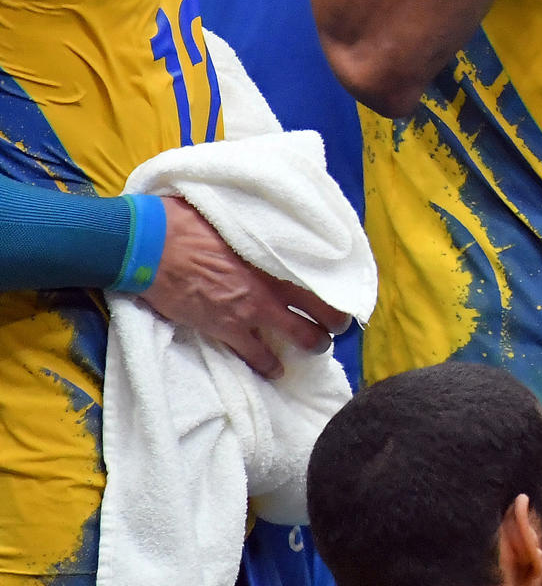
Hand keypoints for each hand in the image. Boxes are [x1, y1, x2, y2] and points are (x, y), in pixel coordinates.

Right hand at [138, 196, 349, 378]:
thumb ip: (262, 223)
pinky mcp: (225, 328)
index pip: (323, 276)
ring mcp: (250, 310)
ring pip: (299, 336)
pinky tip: (275, 370)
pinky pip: (255, 354)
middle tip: (336, 328)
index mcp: (277, 255)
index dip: (339, 290)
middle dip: (333, 324)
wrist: (151, 245)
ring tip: (316, 348)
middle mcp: (272, 285)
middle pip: (321, 312)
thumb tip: (275, 215)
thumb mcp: (236, 215)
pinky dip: (268, 365)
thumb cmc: (189, 221)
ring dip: (311, 345)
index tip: (345, 294)